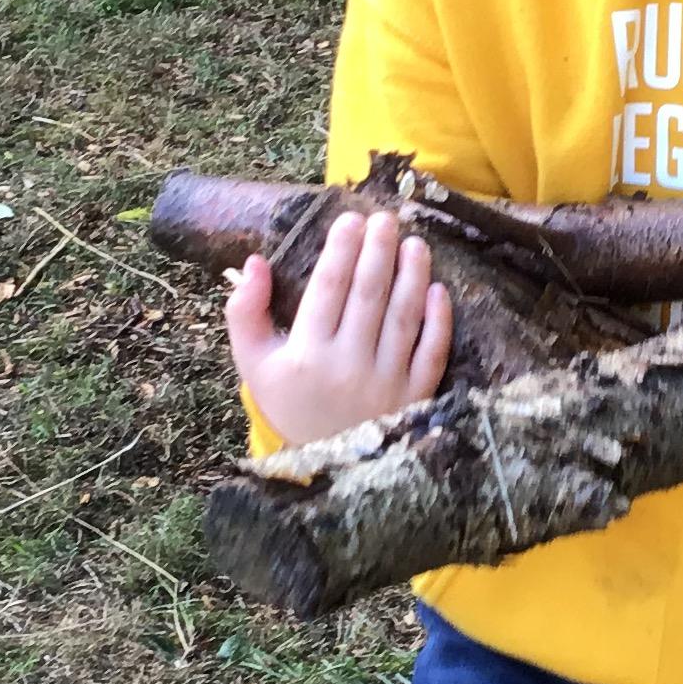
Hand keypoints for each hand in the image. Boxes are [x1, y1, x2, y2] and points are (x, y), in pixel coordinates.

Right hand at [225, 209, 453, 446]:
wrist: (327, 465)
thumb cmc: (290, 402)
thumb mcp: (254, 363)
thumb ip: (244, 313)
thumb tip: (255, 262)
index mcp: (306, 354)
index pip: (328, 289)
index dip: (340, 249)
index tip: (349, 219)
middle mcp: (347, 366)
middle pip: (368, 295)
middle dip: (378, 250)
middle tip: (385, 218)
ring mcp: (385, 384)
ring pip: (403, 318)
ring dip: (411, 275)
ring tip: (414, 242)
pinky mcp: (415, 398)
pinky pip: (432, 353)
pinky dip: (438, 320)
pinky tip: (437, 289)